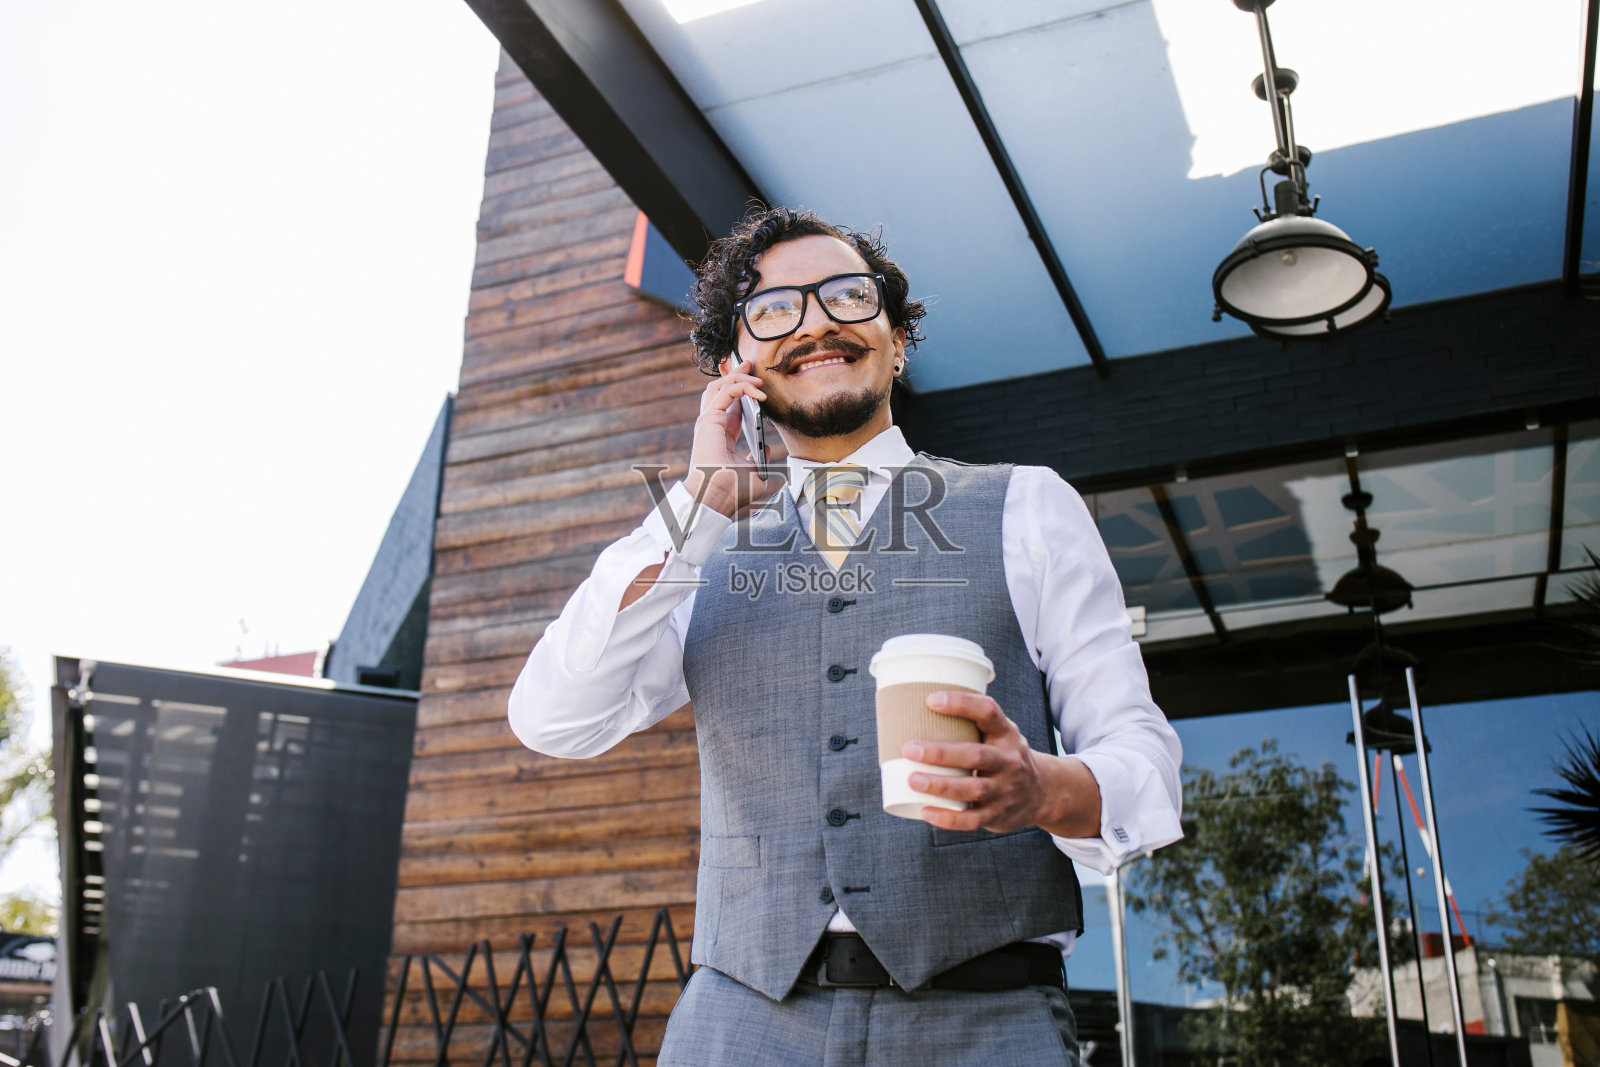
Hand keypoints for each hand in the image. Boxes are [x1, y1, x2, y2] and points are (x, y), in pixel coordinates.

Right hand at [685, 359, 767, 517]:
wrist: (717, 499)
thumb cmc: (731, 492)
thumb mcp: (754, 473)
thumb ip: (759, 460)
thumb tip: (765, 449)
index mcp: (720, 435)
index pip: (728, 404)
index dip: (740, 389)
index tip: (755, 381)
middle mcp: (712, 425)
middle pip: (721, 390)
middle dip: (736, 374)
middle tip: (751, 364)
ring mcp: (708, 421)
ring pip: (719, 386)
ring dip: (738, 376)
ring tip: (754, 373)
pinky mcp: (709, 420)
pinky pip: (725, 392)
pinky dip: (740, 386)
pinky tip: (757, 390)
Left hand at [903, 692, 1101, 836]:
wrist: (1041, 793)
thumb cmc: (1003, 756)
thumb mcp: (998, 734)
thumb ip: (969, 723)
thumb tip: (914, 708)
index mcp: (1006, 734)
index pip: (988, 712)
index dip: (961, 704)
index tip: (931, 701)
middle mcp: (1009, 761)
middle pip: (976, 755)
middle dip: (941, 753)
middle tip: (909, 749)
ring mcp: (1005, 790)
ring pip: (973, 789)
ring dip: (940, 785)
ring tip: (912, 779)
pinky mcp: (998, 815)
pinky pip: (972, 819)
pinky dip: (948, 818)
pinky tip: (926, 811)